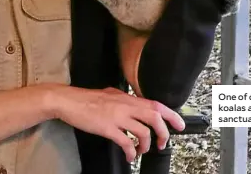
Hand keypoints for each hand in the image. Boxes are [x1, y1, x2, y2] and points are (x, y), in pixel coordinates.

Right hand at [51, 85, 184, 162]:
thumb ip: (125, 101)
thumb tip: (135, 107)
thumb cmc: (88, 99)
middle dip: (164, 132)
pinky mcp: (108, 127)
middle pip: (154, 116)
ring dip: (147, 145)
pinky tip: (130, 156)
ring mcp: (117, 116)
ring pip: (143, 131)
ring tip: (143, 151)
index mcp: (127, 97)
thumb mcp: (111, 95)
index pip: (155, 104)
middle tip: (163, 143)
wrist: (70, 101)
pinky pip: (126, 142)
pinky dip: (132, 152)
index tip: (180, 125)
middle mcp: (125, 105)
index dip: (171, 114)